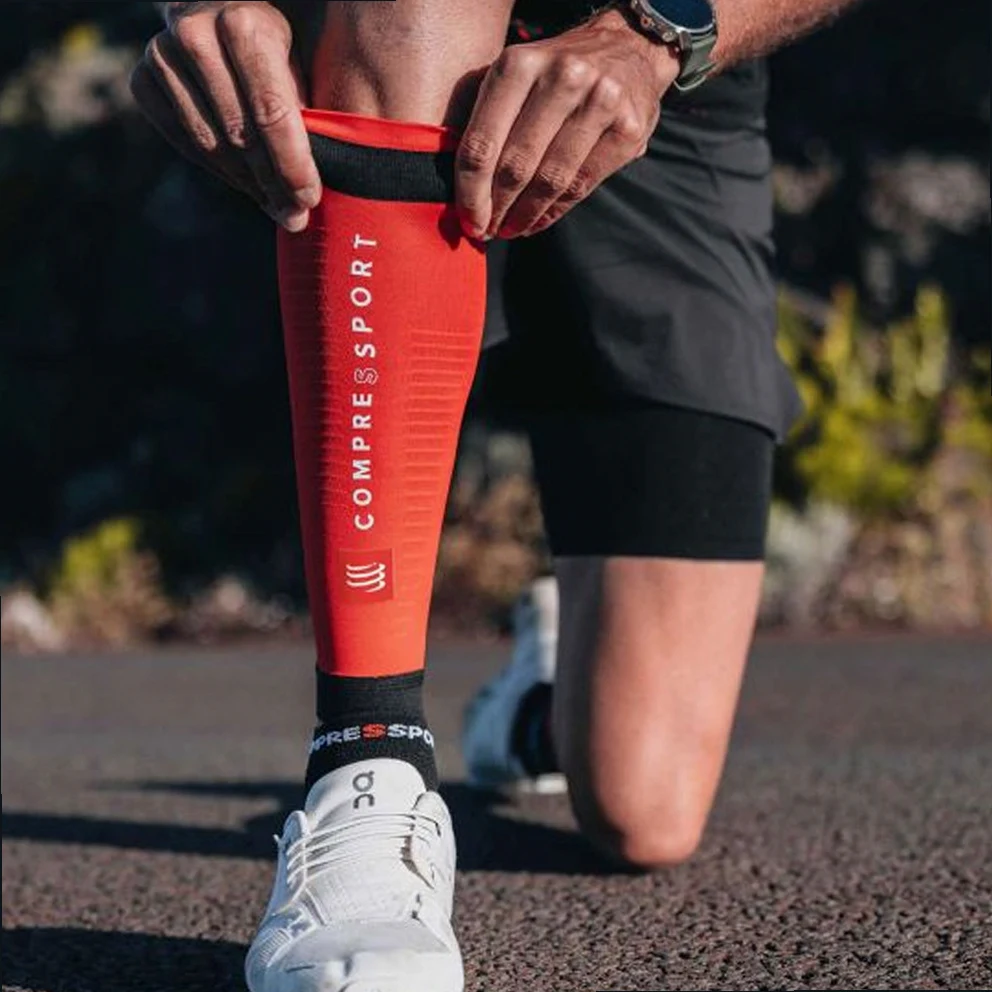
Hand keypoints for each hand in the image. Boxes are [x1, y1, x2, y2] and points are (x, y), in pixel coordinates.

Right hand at [130, 1, 320, 230]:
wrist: (219, 9)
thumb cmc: (278, 40)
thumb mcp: (301, 57)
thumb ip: (306, 103)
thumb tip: (312, 177)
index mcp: (244, 22)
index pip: (271, 112)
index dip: (292, 164)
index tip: (310, 198)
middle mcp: (195, 33)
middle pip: (240, 134)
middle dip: (273, 183)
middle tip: (295, 216)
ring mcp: (162, 54)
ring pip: (210, 144)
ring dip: (247, 184)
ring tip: (276, 207)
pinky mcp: (143, 78)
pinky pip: (182, 141)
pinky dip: (217, 169)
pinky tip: (246, 184)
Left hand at [455, 7, 679, 239]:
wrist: (628, 50)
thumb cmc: (555, 73)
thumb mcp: (516, 73)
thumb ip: (486, 114)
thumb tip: (451, 182)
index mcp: (519, 64)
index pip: (482, 143)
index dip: (470, 192)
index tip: (467, 221)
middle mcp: (561, 77)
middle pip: (515, 166)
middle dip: (496, 208)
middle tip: (488, 231)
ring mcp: (600, 101)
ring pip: (550, 180)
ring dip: (524, 215)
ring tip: (510, 229)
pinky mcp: (628, 128)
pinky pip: (580, 184)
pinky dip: (554, 211)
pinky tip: (538, 221)